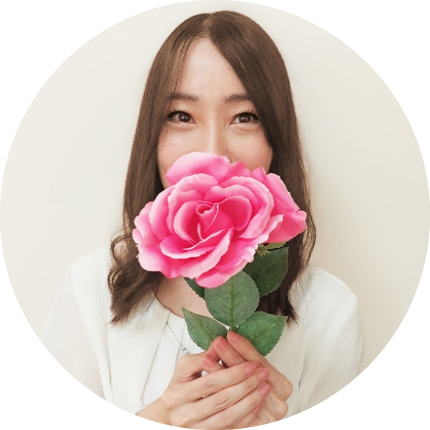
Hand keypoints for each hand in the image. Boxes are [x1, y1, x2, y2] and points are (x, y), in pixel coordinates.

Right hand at [138, 350, 271, 428]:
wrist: (171, 414)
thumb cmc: (180, 385)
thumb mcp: (186, 367)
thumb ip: (204, 356)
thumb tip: (222, 342)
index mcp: (177, 393)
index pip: (211, 382)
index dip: (233, 373)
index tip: (252, 364)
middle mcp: (184, 415)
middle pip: (221, 400)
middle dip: (245, 386)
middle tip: (263, 374)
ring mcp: (194, 429)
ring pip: (228, 417)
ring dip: (249, 402)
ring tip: (264, 388)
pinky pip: (230, 428)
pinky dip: (246, 416)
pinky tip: (257, 404)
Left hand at [204, 332, 291, 426]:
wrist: (239, 420)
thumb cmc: (245, 395)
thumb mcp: (247, 373)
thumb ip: (239, 361)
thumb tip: (221, 342)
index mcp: (283, 385)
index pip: (261, 363)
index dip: (244, 348)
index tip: (230, 335)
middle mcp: (280, 404)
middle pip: (252, 376)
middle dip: (232, 357)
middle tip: (217, 342)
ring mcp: (268, 418)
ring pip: (241, 392)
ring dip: (222, 372)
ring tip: (207, 358)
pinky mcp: (256, 427)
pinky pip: (234, 411)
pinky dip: (219, 392)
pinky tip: (206, 379)